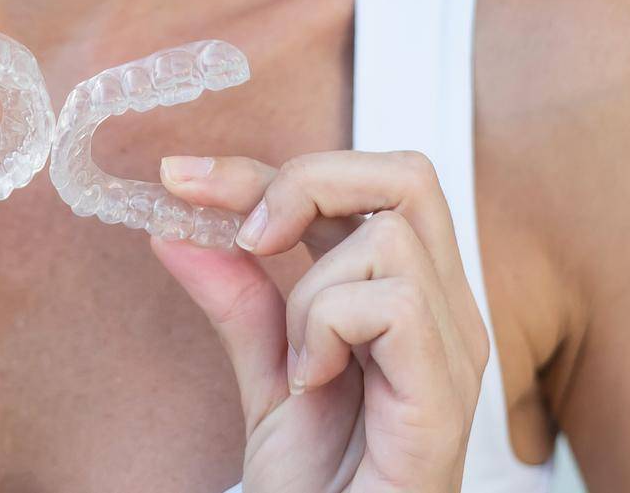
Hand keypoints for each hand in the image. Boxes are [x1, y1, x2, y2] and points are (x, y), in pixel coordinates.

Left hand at [153, 151, 487, 492]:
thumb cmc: (321, 488)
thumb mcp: (266, 375)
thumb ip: (236, 297)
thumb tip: (174, 224)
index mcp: (414, 295)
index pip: (363, 185)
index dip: (268, 169)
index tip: (183, 179)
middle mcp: (448, 312)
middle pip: (405, 175)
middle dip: (307, 182)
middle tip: (249, 236)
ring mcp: (455, 352)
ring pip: (389, 236)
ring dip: (312, 288)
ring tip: (297, 360)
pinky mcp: (446, 397)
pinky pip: (396, 304)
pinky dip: (331, 327)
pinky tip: (314, 380)